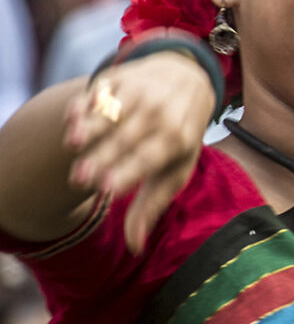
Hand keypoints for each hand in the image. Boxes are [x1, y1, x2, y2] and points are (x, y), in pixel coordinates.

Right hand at [63, 52, 215, 252]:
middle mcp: (163, 113)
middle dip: (103, 158)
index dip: (128, 173)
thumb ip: (151, 206)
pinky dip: (89, 102)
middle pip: (129, 139)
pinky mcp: (125, 76)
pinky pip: (104, 89)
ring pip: (114, 112)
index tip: (106, 190)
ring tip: (72, 144)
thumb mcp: (175, 169)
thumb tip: (135, 247)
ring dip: (93, 127)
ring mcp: (144, 91)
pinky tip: (73, 117)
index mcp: (178, 139)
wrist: (191, 80)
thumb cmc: (178, 138)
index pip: (150, 158)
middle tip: (79, 180)